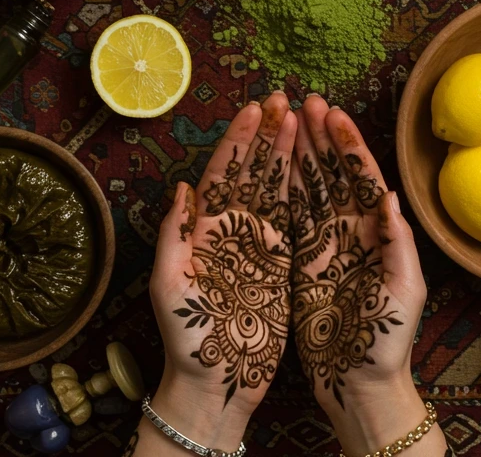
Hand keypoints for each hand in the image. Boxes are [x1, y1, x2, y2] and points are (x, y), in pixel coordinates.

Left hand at [147, 94, 296, 450]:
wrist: (216, 381)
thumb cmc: (187, 336)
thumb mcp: (170, 285)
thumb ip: (174, 235)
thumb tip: (182, 187)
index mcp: (204, 229)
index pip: (223, 172)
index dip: (238, 140)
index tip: (255, 109)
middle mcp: (232, 228)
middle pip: (252, 170)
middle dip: (266, 134)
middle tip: (284, 100)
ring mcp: (258, 242)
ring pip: (274, 185)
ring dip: (285, 151)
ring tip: (299, 118)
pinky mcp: (280, 260)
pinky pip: (292, 214)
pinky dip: (301, 186)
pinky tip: (311, 161)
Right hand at [289, 96, 432, 454]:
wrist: (359, 384)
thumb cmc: (388, 340)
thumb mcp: (404, 290)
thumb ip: (397, 241)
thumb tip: (389, 193)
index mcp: (377, 232)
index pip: (360, 177)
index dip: (347, 144)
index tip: (332, 113)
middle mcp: (350, 230)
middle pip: (333, 172)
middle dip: (321, 136)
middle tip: (304, 101)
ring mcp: (325, 243)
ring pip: (311, 186)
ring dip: (301, 152)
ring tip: (288, 118)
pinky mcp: (303, 260)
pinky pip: (293, 215)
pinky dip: (285, 186)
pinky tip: (275, 161)